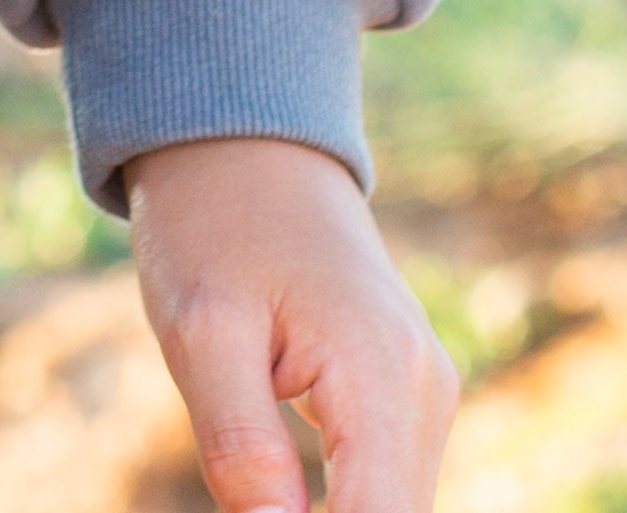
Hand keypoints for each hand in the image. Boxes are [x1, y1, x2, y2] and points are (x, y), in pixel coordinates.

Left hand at [119, 135, 455, 511]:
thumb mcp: (201, 330)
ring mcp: (424, 392)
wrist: (245, 149)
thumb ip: (241, 443)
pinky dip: (344, 505)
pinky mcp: (405, 395)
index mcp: (382, 376)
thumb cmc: (213, 227)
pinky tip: (280, 500)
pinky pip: (385, 481)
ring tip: (257, 493)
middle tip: (246, 496)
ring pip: (394, 507)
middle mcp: (425, 391)